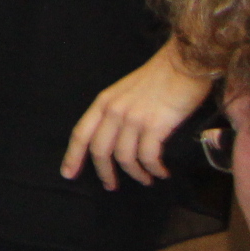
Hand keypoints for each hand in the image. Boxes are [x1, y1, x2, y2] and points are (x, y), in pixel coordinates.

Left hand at [62, 39, 214, 188]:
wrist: (182, 64)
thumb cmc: (157, 78)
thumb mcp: (125, 92)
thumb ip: (115, 112)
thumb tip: (113, 139)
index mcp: (103, 102)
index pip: (81, 133)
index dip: (73, 156)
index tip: (67, 174)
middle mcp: (114, 110)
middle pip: (99, 150)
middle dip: (104, 173)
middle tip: (111, 186)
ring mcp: (133, 118)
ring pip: (124, 157)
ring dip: (136, 174)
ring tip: (146, 179)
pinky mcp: (155, 125)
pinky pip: (148, 157)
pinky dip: (154, 169)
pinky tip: (161, 172)